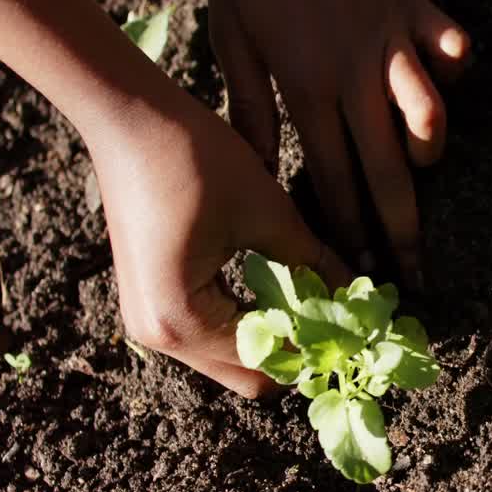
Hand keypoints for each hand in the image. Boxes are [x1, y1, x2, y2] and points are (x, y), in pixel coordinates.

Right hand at [92, 97, 350, 397]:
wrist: (128, 117)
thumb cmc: (196, 158)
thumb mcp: (269, 213)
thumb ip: (316, 264)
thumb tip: (363, 295)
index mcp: (183, 319)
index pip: (267, 363)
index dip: (318, 350)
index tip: (359, 332)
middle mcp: (158, 334)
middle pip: (244, 374)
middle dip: (295, 352)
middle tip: (340, 321)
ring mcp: (147, 320)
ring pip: (227, 356)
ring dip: (272, 336)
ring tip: (317, 303)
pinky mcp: (149, 299)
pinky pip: (208, 331)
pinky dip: (246, 319)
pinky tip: (280, 291)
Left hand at [209, 0, 470, 282]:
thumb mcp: (232, 35)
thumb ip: (250, 107)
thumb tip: (259, 171)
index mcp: (308, 86)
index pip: (333, 179)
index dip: (347, 231)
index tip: (358, 273)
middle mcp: (357, 74)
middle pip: (387, 169)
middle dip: (402, 230)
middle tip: (416, 276)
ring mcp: (392, 40)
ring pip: (427, 116)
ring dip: (429, 148)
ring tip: (422, 165)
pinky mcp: (416, 6)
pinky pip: (450, 47)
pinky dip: (452, 67)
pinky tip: (442, 76)